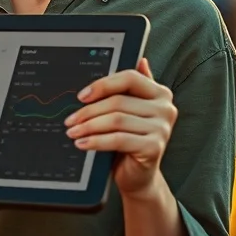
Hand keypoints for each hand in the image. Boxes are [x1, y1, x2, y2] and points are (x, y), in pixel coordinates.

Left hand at [64, 58, 177, 198]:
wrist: (139, 176)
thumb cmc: (130, 141)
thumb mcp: (130, 112)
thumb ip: (133, 88)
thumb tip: (139, 59)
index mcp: (159, 93)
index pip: (129, 78)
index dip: (102, 85)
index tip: (81, 96)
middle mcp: (165, 108)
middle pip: (118, 101)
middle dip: (89, 111)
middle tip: (70, 120)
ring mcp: (162, 128)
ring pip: (116, 120)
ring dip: (89, 126)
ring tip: (73, 132)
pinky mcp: (155, 147)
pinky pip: (118, 139)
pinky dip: (96, 141)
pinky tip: (82, 143)